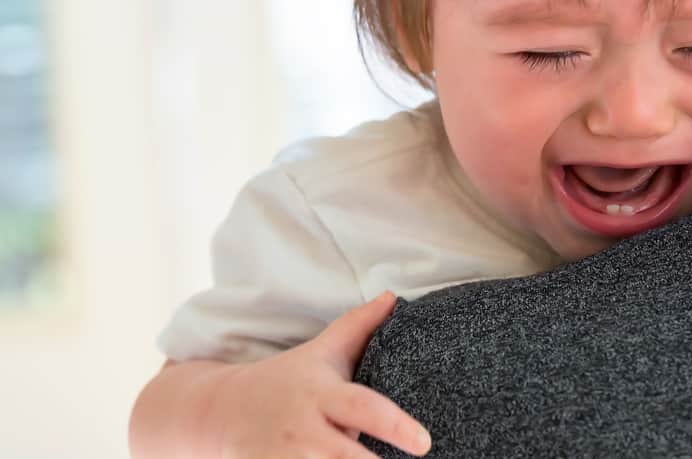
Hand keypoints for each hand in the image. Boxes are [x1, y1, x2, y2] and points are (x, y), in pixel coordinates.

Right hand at [215, 291, 431, 457]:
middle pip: (345, 457)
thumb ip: (358, 326)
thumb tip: (394, 296)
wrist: (219, 410)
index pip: (363, 408)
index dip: (395, 426)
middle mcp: (302, 429)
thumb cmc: (286, 378)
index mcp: (321, 393)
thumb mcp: (320, 351)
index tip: (425, 443)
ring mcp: (282, 457)